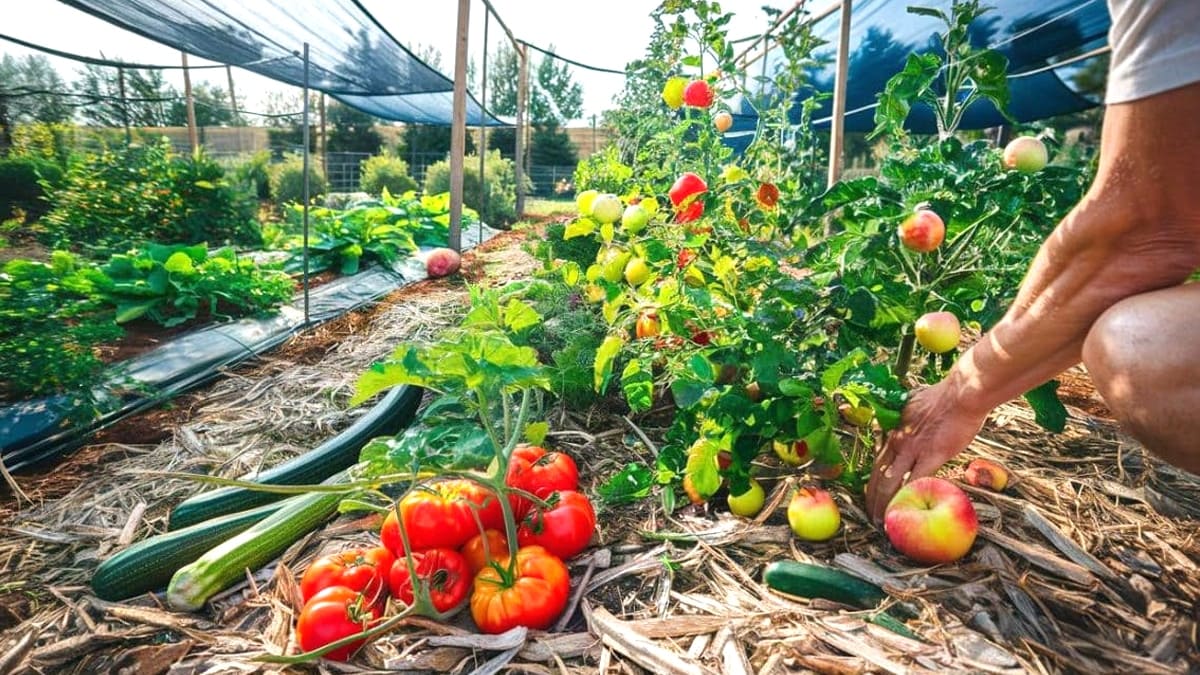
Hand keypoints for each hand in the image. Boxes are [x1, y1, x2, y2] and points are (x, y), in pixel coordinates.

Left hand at [865, 380, 987, 523]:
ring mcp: (913, 450)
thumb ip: (905, 418)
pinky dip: (908, 499)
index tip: (869, 497)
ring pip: (890, 482)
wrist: (960, 394)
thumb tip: (903, 419)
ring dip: (885, 504)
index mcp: (893, 431)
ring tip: (883, 522)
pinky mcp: (933, 456)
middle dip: (872, 499)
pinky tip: (905, 512)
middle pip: (878, 476)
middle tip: (871, 518)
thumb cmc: (943, 397)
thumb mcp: (912, 405)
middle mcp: (897, 442)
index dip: (870, 483)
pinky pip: (916, 482)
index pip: (876, 462)